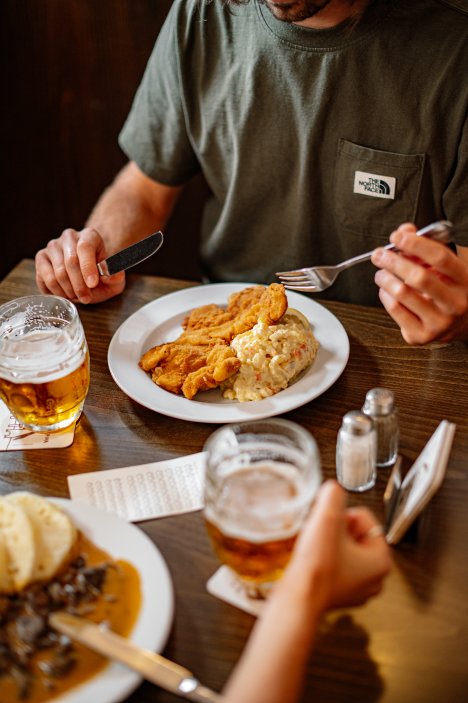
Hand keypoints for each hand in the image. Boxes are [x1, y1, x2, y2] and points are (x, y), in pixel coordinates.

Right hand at [35, 227, 125, 303]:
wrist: (87, 274)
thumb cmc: (101, 275)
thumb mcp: (115, 279)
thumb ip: (115, 276)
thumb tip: (106, 272)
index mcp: (89, 236)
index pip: (85, 248)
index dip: (88, 268)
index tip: (92, 284)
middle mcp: (69, 237)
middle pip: (70, 262)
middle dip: (79, 286)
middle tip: (86, 298)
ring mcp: (52, 247)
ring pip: (57, 273)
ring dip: (68, 291)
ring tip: (76, 297)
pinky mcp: (41, 258)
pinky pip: (44, 278)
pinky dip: (55, 291)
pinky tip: (65, 294)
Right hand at [281, 481, 391, 612]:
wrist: (297, 598)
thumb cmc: (317, 566)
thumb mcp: (327, 519)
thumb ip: (333, 496)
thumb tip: (333, 488)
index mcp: (382, 560)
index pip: (364, 518)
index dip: (343, 516)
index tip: (330, 528)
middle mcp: (375, 578)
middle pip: (356, 534)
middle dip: (337, 530)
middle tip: (322, 537)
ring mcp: (357, 589)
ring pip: (344, 549)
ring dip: (329, 543)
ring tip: (316, 549)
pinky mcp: (340, 595)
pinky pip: (334, 565)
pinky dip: (324, 559)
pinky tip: (313, 562)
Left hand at [371, 223, 467, 344]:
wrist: (461, 324)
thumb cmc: (451, 289)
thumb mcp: (448, 265)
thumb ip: (427, 245)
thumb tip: (404, 231)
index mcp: (467, 281)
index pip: (440, 257)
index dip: (416, 244)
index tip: (396, 236)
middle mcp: (456, 304)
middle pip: (418, 277)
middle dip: (393, 262)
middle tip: (379, 254)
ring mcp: (439, 323)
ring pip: (402, 294)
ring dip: (385, 278)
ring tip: (381, 272)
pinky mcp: (421, 336)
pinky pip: (395, 310)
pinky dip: (385, 295)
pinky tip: (386, 290)